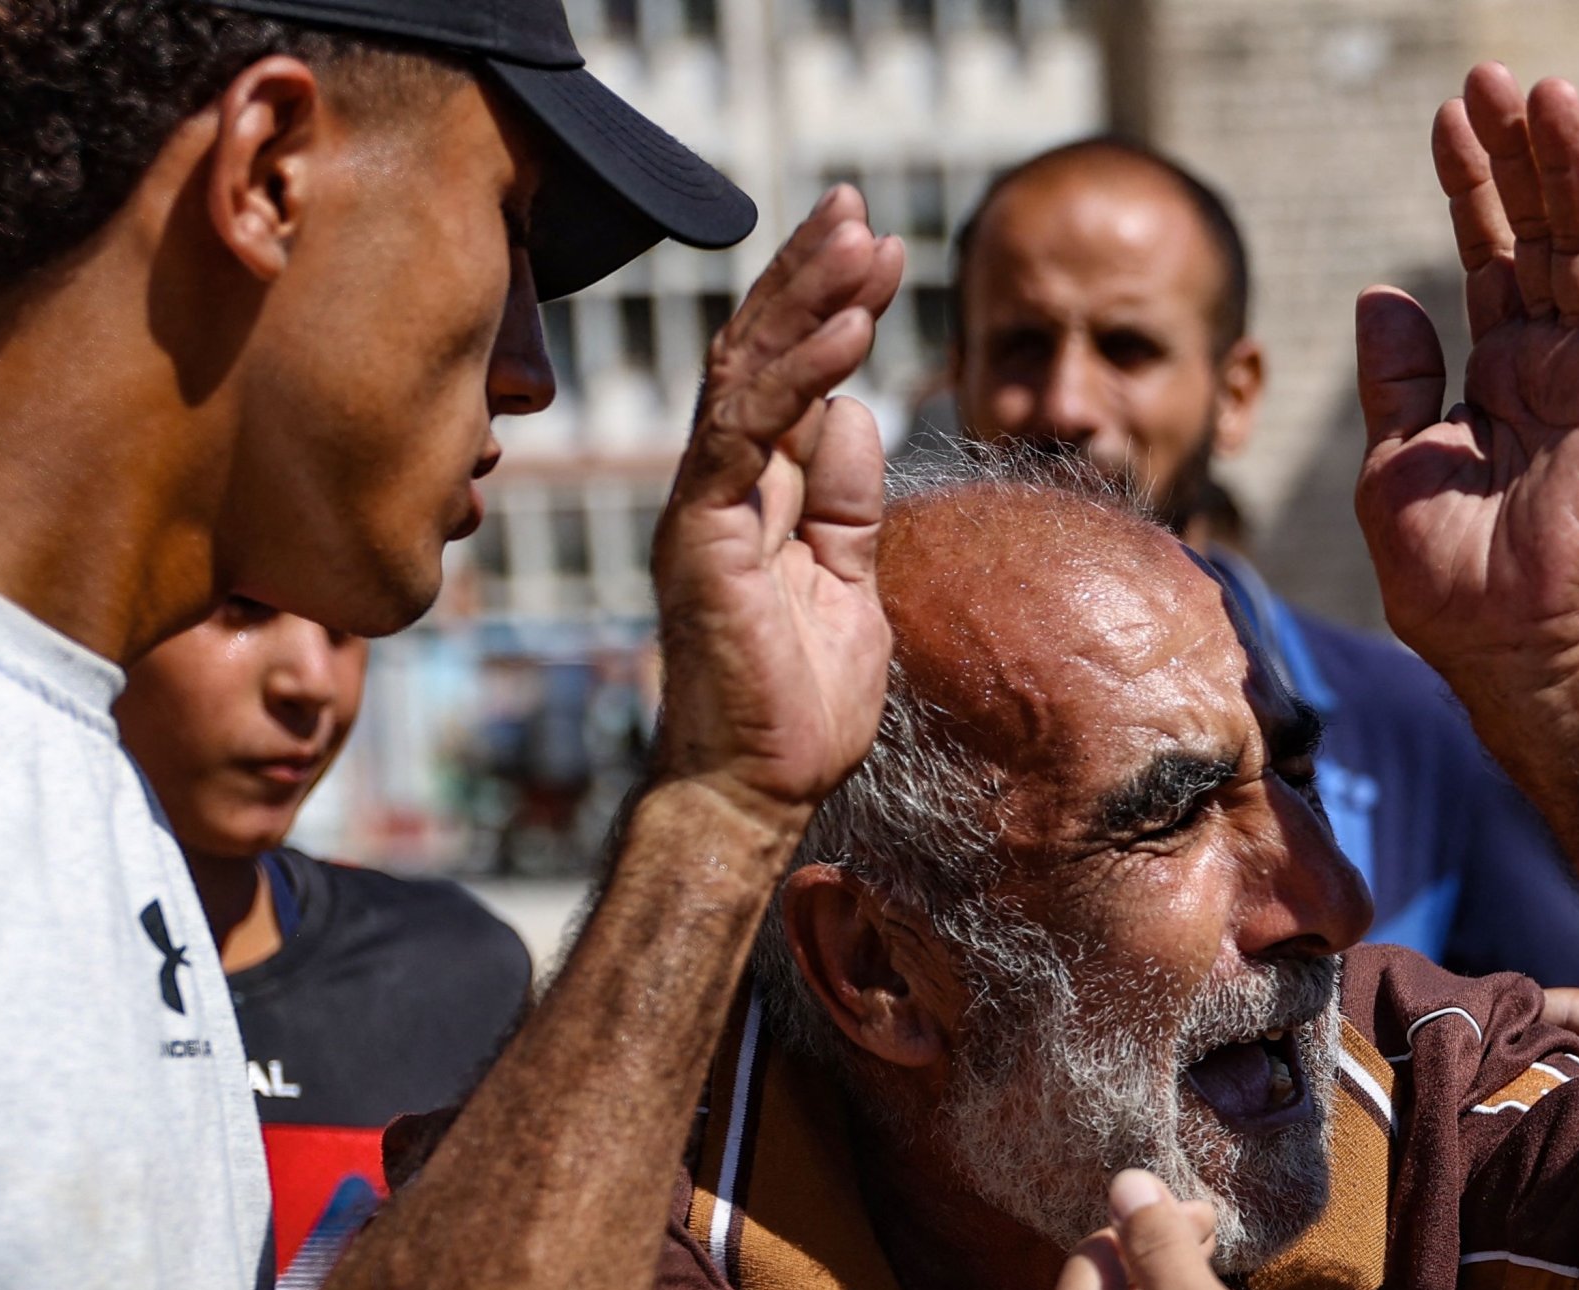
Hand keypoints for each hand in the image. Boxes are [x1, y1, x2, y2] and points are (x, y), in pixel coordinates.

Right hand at [651, 186, 907, 835]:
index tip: (875, 252)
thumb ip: (849, 505)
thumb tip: (862, 415)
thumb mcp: (850, 586)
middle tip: (859, 209)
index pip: (785, 376)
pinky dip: (799, 377)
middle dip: (810, 276)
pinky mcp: (703, 536)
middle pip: (757, 353)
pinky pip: (748, 435)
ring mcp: (703, 507)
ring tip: (861, 243)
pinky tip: (847, 331)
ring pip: (746, 374)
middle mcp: (718, 487)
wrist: (753, 791)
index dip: (825, 308)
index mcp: (754, 495)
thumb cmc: (796, 708)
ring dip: (807, 303)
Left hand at [1354, 66, 1578, 717]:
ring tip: (1537, 91)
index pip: (1491, 260)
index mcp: (1503, 378)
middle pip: (1540, 235)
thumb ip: (1397, 379)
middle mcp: (1556, 366)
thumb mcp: (1393, 464)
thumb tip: (1382, 293)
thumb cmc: (1448, 582)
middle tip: (1490, 76)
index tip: (1448, 119)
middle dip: (1517, 155)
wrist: (1504, 648)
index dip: (1471, 189)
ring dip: (1564, 167)